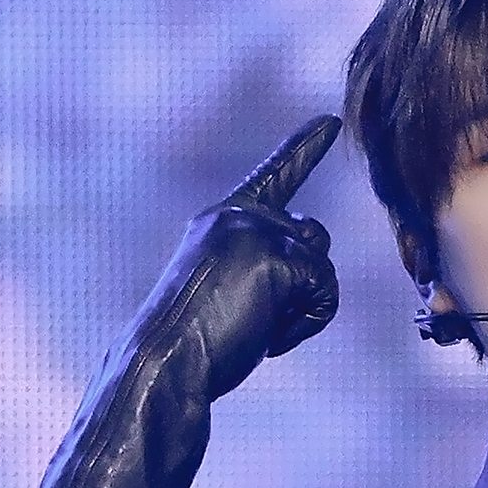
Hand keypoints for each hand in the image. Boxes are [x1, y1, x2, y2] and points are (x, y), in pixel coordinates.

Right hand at [0, 116, 341, 487]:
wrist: (160, 367)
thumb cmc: (184, 352)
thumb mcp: (228, 300)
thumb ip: (268, 269)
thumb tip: (315, 239)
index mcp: (220, 223)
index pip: (272, 180)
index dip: (300, 150)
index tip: (326, 119)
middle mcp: (240, 215)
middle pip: (314, 243)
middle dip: (302, 292)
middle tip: (252, 327)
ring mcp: (260, 231)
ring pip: (324, 272)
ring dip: (301, 314)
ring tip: (250, 333)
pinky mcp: (279, 256)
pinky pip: (325, 296)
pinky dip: (303, 327)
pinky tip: (262, 337)